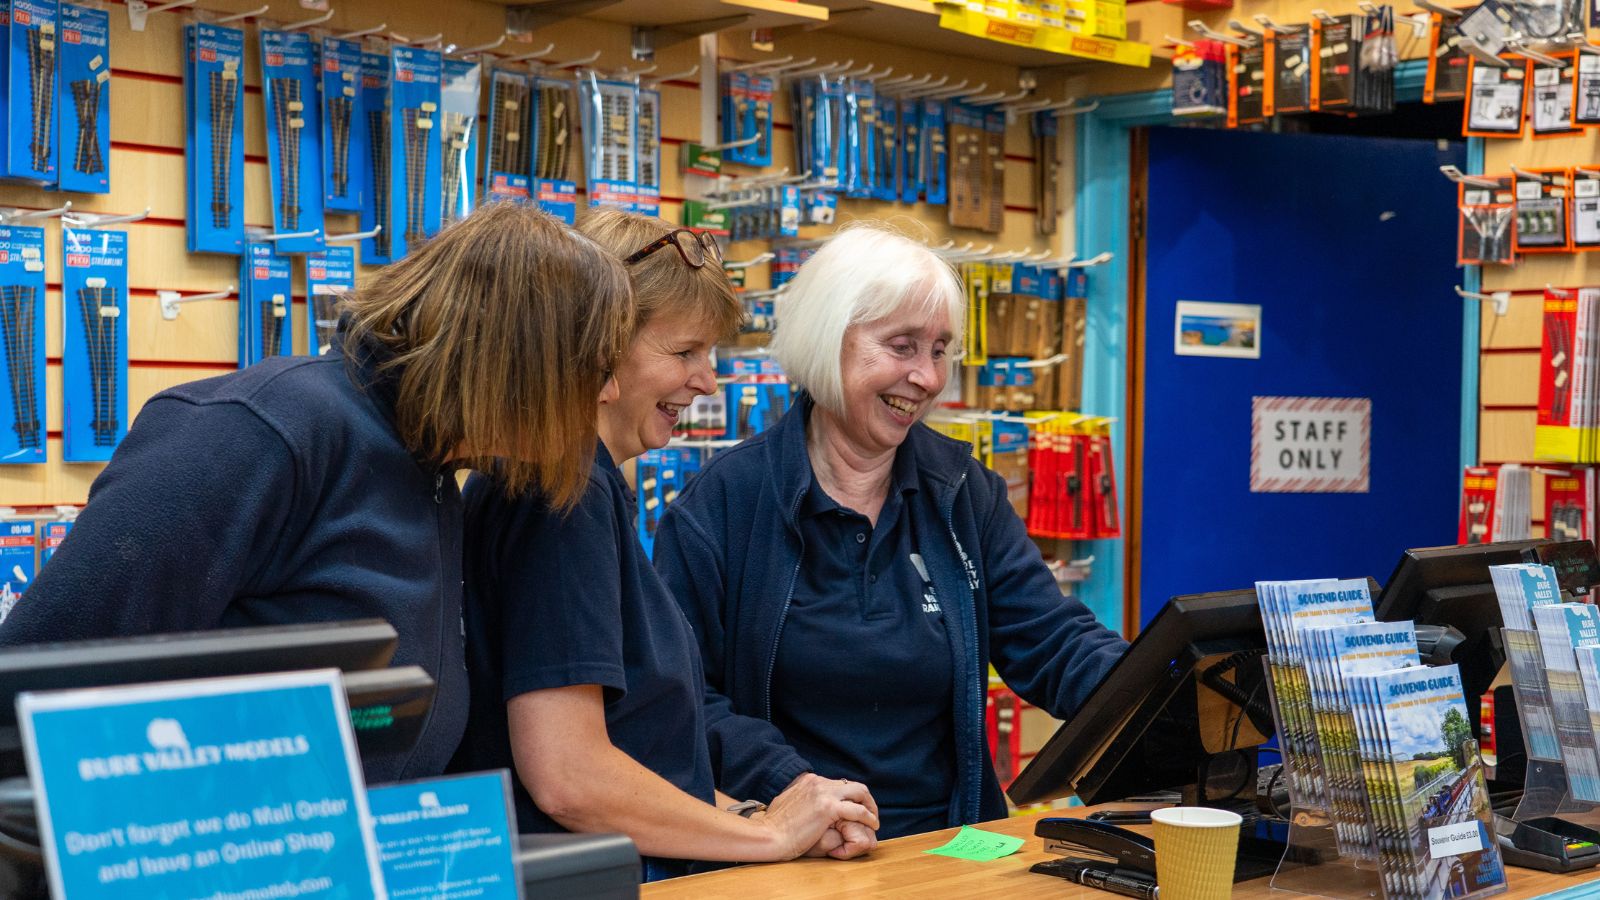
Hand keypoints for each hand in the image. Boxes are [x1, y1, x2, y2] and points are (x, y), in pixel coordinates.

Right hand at [752, 774, 879, 860]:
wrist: (769, 835)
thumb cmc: (774, 827)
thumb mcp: (788, 804)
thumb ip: (801, 800)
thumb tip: (806, 805)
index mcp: (810, 781)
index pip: (839, 784)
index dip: (851, 798)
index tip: (856, 809)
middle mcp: (818, 782)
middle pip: (853, 785)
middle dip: (866, 799)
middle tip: (871, 814)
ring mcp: (823, 793)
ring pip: (860, 793)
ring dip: (871, 806)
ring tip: (874, 820)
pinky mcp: (828, 808)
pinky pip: (857, 810)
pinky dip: (868, 817)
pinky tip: (872, 825)